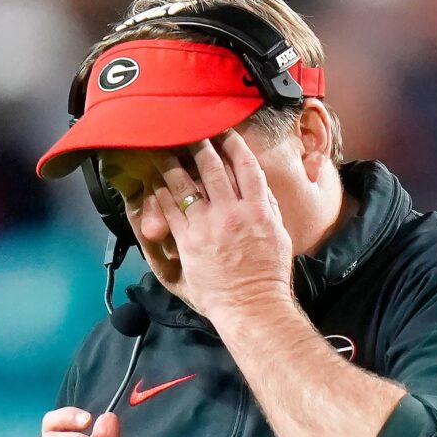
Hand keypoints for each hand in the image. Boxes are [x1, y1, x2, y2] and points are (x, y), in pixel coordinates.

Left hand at [149, 129, 293, 318]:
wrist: (251, 305)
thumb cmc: (267, 274)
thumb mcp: (279, 234)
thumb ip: (269, 206)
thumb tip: (260, 183)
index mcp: (258, 209)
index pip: (246, 165)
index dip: (233, 143)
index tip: (224, 132)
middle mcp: (233, 212)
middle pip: (213, 167)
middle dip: (200, 144)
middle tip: (189, 131)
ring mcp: (209, 225)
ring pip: (187, 183)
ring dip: (174, 162)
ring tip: (165, 148)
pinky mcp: (189, 240)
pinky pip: (172, 208)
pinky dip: (163, 192)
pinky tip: (157, 182)